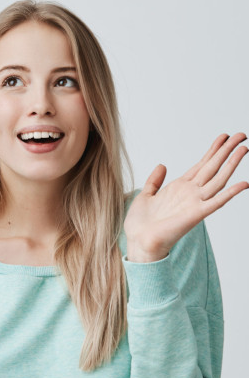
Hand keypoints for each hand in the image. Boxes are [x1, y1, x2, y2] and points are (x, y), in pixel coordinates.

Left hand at [124, 132, 248, 261]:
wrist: (138, 242)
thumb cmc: (140, 225)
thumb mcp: (145, 196)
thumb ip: (154, 181)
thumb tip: (162, 165)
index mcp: (179, 188)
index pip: (201, 165)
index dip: (213, 150)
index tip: (224, 137)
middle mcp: (190, 193)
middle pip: (213, 167)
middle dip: (227, 150)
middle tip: (241, 135)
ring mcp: (195, 203)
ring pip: (218, 179)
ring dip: (231, 163)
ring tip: (244, 148)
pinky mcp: (196, 214)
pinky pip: (217, 202)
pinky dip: (231, 193)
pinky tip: (244, 183)